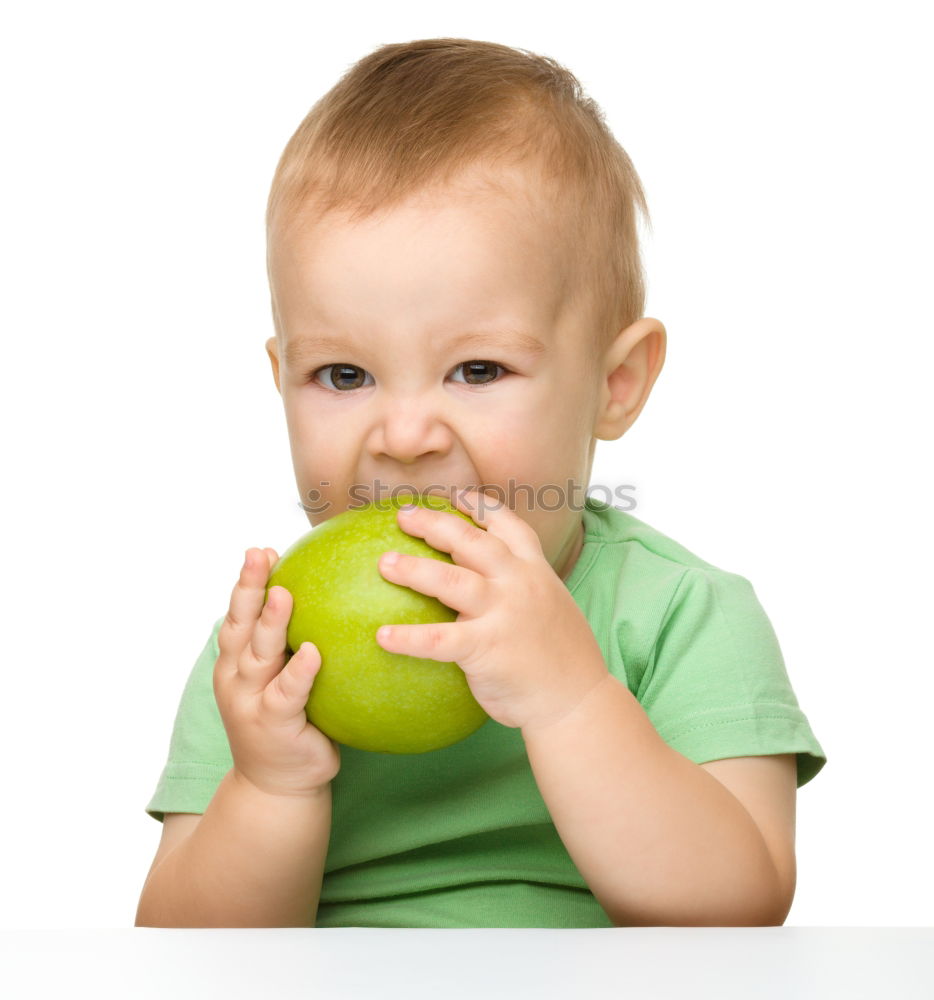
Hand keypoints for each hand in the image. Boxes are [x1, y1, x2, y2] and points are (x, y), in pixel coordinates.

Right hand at [213, 547, 340, 796]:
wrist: (277, 786)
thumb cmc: (289, 723)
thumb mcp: (282, 680)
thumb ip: (295, 646)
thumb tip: (335, 600)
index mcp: (237, 662)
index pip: (239, 614)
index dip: (247, 582)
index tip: (260, 550)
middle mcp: (237, 677)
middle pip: (240, 625)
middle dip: (247, 588)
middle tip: (259, 554)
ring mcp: (251, 701)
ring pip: (259, 654)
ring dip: (269, 622)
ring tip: (283, 594)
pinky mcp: (274, 725)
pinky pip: (287, 694)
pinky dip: (298, 672)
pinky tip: (312, 653)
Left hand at [375, 488, 609, 731]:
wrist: (578, 700)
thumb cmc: (561, 659)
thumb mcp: (550, 608)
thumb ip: (521, 591)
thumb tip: (485, 589)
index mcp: (536, 570)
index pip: (509, 525)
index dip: (480, 506)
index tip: (455, 495)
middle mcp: (520, 583)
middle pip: (472, 540)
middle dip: (436, 523)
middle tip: (403, 515)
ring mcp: (504, 613)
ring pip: (452, 580)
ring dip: (415, 569)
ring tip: (384, 563)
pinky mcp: (487, 648)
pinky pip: (439, 640)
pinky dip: (409, 637)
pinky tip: (381, 636)